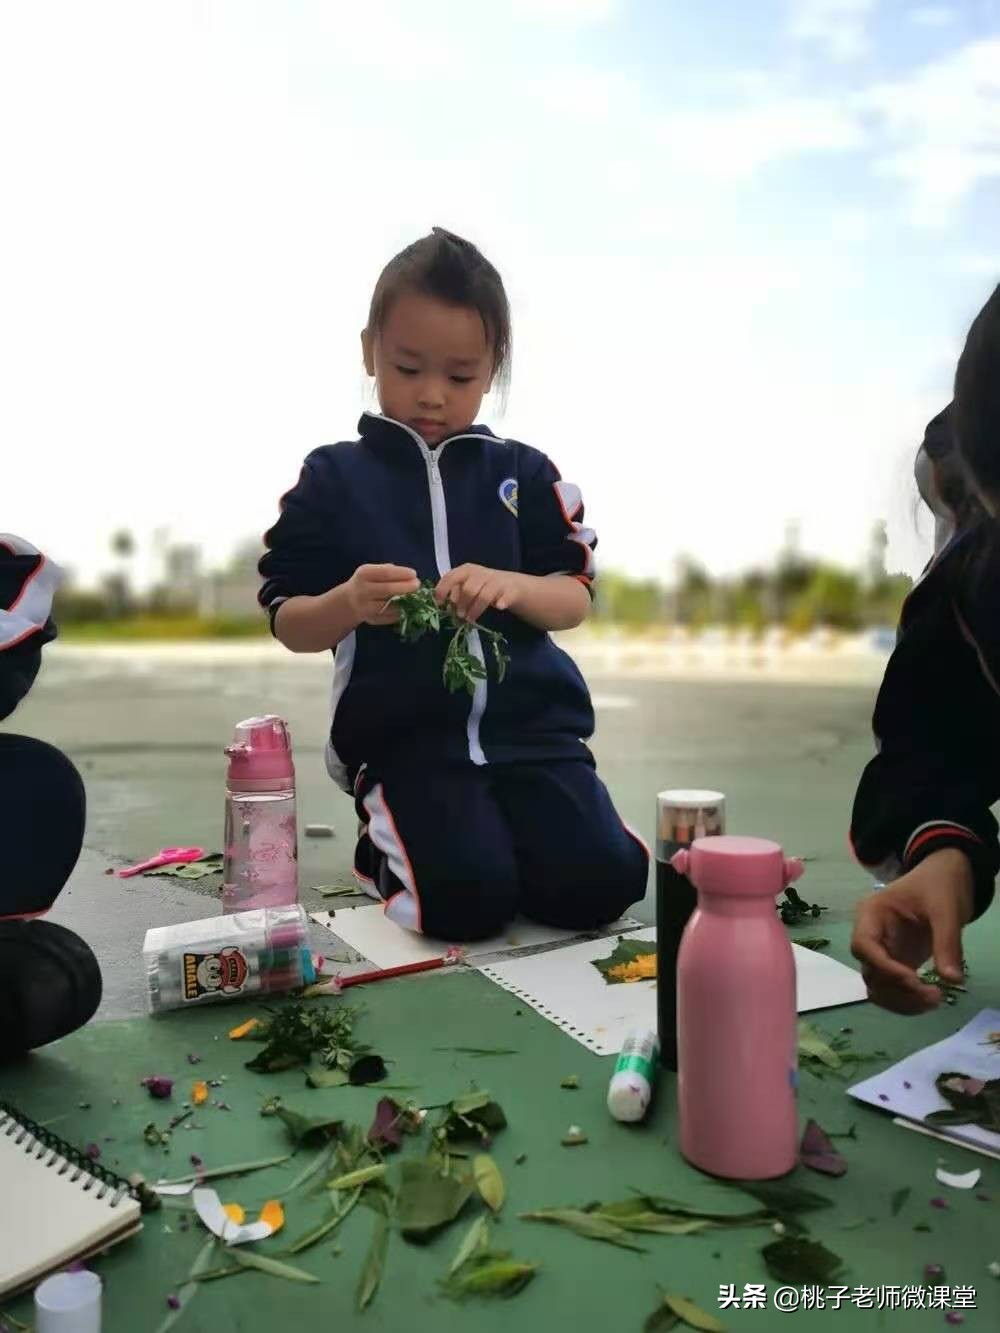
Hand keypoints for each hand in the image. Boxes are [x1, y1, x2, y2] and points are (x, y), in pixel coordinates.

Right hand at [345, 564, 419, 626]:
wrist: (349, 602)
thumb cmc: (367, 582)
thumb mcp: (372, 571)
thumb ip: (389, 571)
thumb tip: (410, 577)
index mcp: (364, 574)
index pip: (385, 573)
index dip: (402, 573)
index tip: (414, 574)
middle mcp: (363, 591)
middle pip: (387, 590)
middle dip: (406, 587)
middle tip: (417, 585)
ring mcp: (366, 607)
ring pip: (390, 606)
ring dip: (406, 602)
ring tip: (415, 598)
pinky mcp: (372, 620)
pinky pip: (390, 617)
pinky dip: (401, 613)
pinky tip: (407, 608)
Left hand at [435, 564, 522, 623]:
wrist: (511, 585)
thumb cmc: (484, 587)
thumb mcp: (467, 586)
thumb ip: (455, 592)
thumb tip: (444, 602)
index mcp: (467, 570)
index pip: (451, 577)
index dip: (443, 590)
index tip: (439, 603)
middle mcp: (481, 573)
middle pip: (468, 588)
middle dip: (462, 604)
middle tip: (459, 615)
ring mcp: (496, 581)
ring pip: (484, 595)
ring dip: (475, 609)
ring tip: (470, 619)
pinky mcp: (510, 590)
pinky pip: (505, 596)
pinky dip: (501, 602)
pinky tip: (499, 607)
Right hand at [850, 849, 973, 1014]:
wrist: (945, 878)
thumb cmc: (939, 885)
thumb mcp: (946, 908)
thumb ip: (947, 942)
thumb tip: (952, 980)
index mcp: (872, 913)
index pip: (864, 945)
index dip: (884, 967)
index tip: (915, 981)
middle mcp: (871, 935)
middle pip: (870, 972)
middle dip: (898, 990)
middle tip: (935, 996)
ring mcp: (883, 952)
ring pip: (878, 987)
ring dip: (902, 1001)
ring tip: (935, 1000)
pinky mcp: (896, 963)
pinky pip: (893, 990)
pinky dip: (907, 1001)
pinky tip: (929, 999)